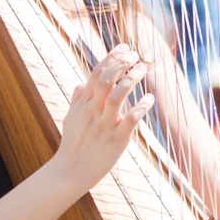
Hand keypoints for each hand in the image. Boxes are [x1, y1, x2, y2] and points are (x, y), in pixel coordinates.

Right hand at [53, 44, 152, 193]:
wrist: (69, 172)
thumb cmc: (73, 145)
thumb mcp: (70, 119)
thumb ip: (77, 100)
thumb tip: (81, 84)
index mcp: (83, 103)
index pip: (96, 73)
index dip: (111, 57)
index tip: (125, 47)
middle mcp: (93, 111)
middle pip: (106, 79)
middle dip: (121, 64)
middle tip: (136, 56)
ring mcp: (104, 124)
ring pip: (117, 95)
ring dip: (131, 80)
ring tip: (143, 70)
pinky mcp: (116, 139)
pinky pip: (130, 119)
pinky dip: (141, 107)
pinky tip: (150, 99)